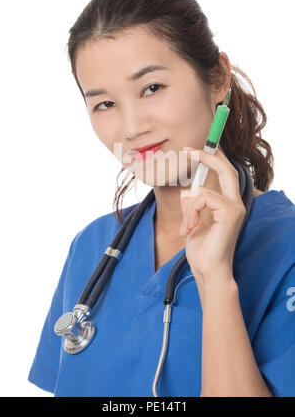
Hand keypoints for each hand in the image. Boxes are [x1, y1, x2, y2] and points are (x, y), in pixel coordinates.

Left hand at [179, 146, 245, 281]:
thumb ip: (192, 205)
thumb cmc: (202, 251)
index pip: (225, 174)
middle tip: (187, 150)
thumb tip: (187, 191)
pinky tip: (190, 228)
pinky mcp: (229, 214)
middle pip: (226, 170)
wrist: (208, 271)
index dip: (211, 159)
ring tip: (187, 226)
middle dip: (207, 156)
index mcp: (228, 205)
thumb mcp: (193, 222)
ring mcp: (234, 209)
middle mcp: (235, 204)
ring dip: (187, 208)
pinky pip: (202, 199)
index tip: (192, 150)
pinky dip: (190, 213)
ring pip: (203, 191)